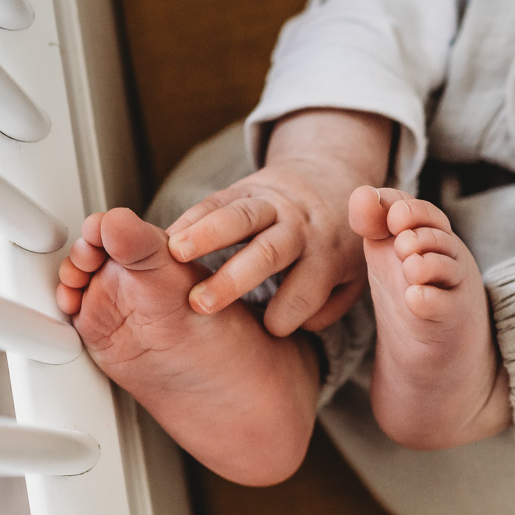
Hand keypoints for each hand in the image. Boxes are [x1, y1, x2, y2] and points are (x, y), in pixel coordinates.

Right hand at [166, 109, 393, 336]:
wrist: (327, 184)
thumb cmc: (333, 248)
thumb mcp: (350, 278)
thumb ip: (329, 307)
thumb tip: (298, 328)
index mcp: (328, 254)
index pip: (308, 289)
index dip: (289, 313)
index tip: (269, 330)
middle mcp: (299, 227)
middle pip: (269, 251)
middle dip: (235, 278)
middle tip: (201, 305)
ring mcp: (270, 204)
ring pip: (239, 216)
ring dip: (204, 235)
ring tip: (173, 257)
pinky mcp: (242, 189)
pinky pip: (215, 200)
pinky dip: (189, 218)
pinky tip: (164, 238)